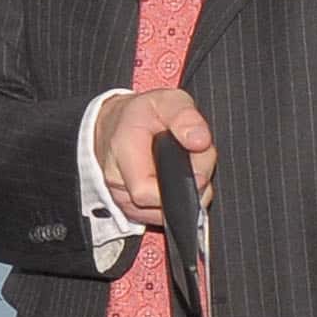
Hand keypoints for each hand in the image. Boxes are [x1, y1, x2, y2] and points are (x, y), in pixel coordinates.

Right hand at [95, 88, 215, 228]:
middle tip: (194, 160)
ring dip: (185, 193)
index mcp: (122, 152)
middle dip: (191, 185)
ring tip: (182, 167)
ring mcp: (124, 202)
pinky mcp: (134, 212)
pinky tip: (175, 179)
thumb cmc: (143, 114)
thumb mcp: (166, 101)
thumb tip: (199, 141)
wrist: (117, 126)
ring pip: (167, 213)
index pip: (146, 191)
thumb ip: (185, 117)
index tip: (197, 169)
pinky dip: (176, 200)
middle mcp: (118, 183)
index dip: (180, 185)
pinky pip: (163, 216)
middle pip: (165, 204)